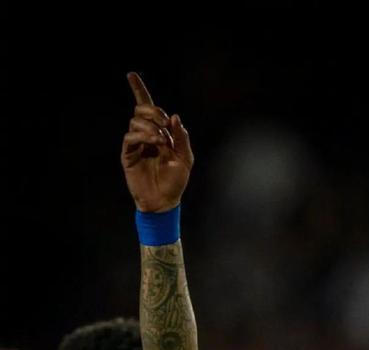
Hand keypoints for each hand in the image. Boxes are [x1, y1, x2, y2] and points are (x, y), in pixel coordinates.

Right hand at [121, 72, 193, 212]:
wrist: (164, 201)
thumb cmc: (176, 181)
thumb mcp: (186, 158)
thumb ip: (182, 138)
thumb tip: (174, 117)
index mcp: (159, 132)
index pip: (147, 107)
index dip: (138, 90)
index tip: (130, 74)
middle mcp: (145, 135)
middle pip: (141, 110)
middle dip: (154, 111)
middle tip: (166, 124)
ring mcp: (136, 144)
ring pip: (136, 121)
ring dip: (151, 126)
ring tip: (162, 141)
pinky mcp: (128, 154)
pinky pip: (130, 136)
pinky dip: (143, 135)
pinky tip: (155, 143)